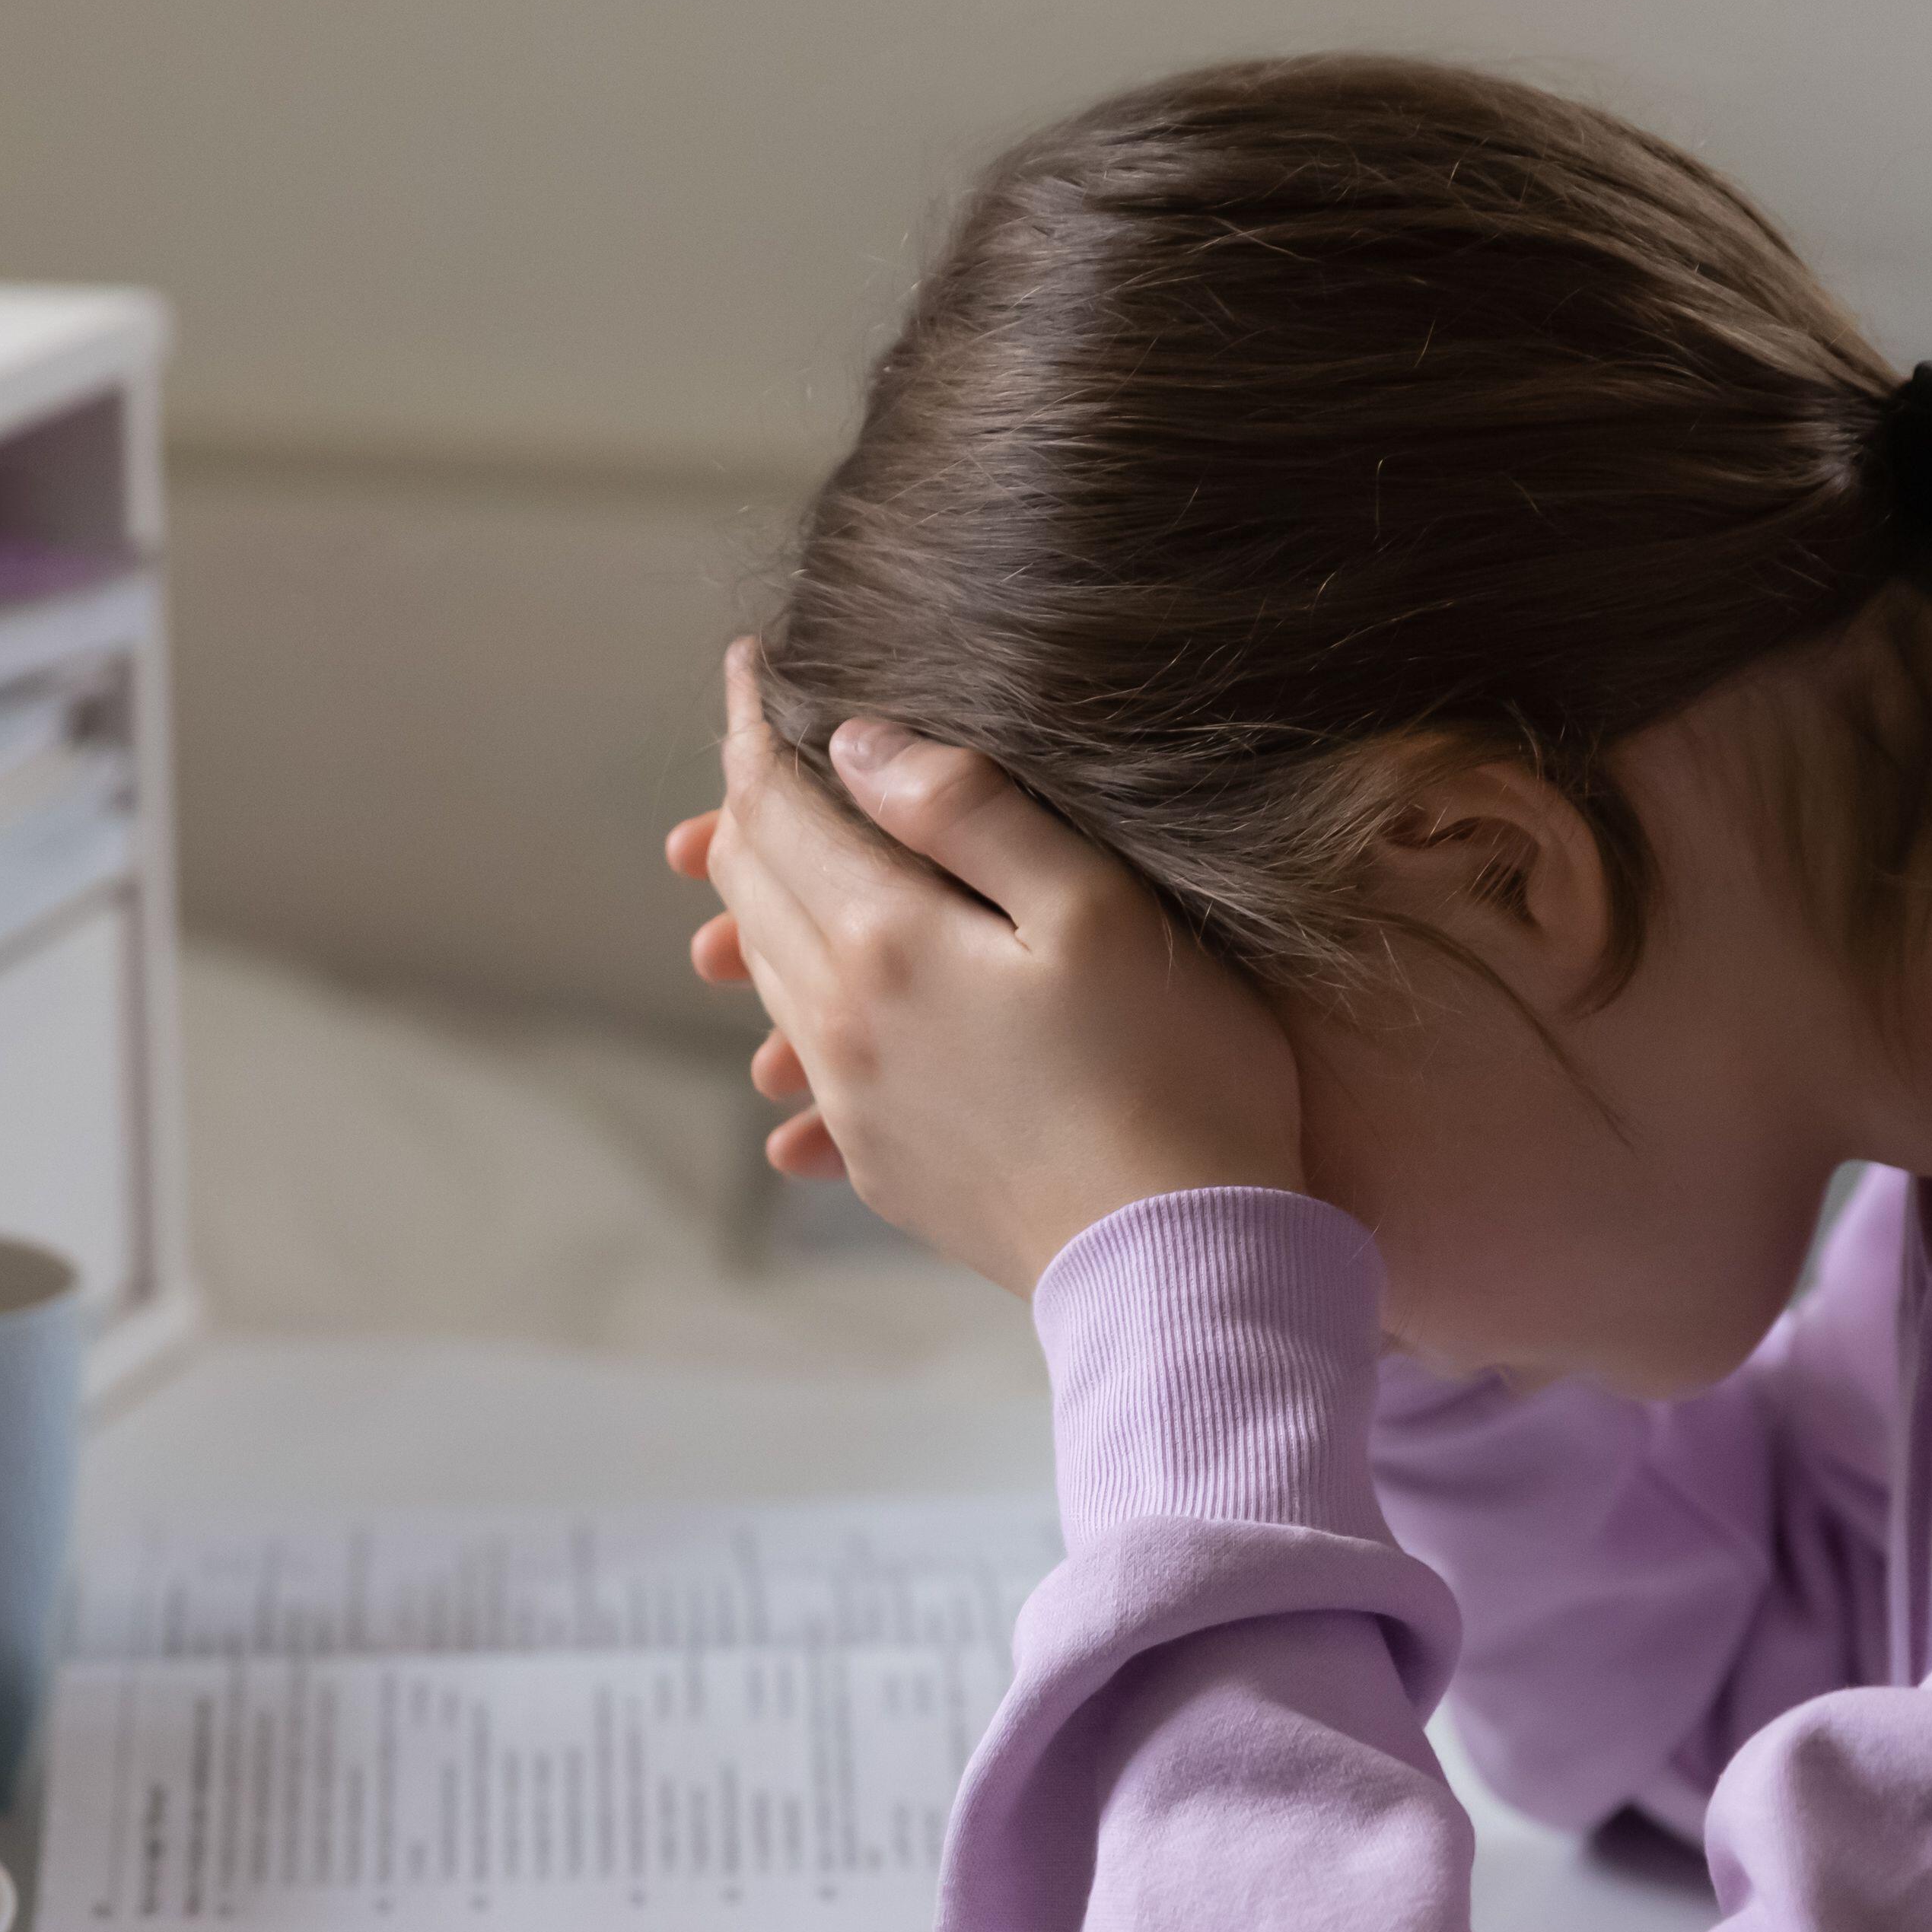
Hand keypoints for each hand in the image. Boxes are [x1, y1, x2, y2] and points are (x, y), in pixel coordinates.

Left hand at [664, 643, 1299, 1291]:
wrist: (1183, 1266)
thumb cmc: (1173, 1075)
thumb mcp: (1096, 908)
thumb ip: (973, 814)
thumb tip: (862, 743)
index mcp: (883, 942)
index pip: (778, 805)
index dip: (755, 724)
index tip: (749, 665)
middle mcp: (838, 1025)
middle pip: (755, 885)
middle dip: (748, 804)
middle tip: (764, 742)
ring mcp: (855, 1104)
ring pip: (772, 972)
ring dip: (766, 900)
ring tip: (786, 850)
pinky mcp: (882, 1166)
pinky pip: (805, 1063)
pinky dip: (794, 1005)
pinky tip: (800, 1018)